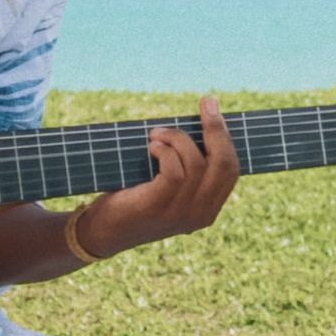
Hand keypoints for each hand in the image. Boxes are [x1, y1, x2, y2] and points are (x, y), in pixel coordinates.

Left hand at [75, 95, 241, 257]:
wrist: (104, 232)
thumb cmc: (136, 199)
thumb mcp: (171, 188)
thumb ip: (188, 168)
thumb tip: (198, 124)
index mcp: (209, 210)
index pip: (232, 169)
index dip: (226, 136)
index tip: (213, 109)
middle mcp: (201, 214)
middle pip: (224, 164)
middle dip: (216, 128)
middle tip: (206, 103)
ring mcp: (181, 214)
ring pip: (197, 163)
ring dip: (177, 138)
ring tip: (157, 134)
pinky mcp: (158, 207)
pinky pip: (174, 171)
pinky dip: (165, 151)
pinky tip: (152, 147)